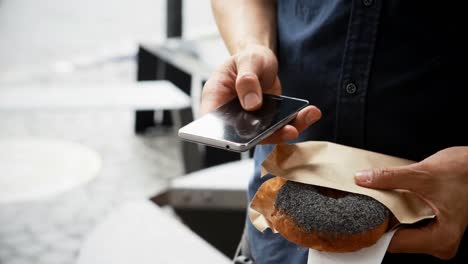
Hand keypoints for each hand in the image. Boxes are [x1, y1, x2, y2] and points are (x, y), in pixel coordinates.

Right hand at [201, 44, 320, 143]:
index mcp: (215, 99)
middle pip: (242, 135)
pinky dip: (296, 122)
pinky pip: (279, 128)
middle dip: (267, 136)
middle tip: (288, 130)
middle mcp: (230, 116)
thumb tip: (251, 104)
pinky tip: (311, 112)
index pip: (212, 124)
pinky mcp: (267, 123)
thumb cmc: (248, 58)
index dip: (221, 137)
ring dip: (287, 130)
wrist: (261, 60)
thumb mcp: (248, 60)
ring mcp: (249, 122)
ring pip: (265, 135)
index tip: (240, 140)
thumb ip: (247, 80)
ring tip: (307, 116)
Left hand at [354, 147, 467, 259]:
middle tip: (366, 203)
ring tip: (379, 199)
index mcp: (442, 238)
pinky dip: (398, 214)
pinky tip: (392, 201)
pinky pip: (408, 225)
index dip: (376, 229)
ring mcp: (438, 236)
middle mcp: (440, 243)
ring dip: (389, 217)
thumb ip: (389, 178)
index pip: (396, 243)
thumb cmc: (464, 171)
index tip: (359, 216)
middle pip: (397, 239)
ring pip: (402, 232)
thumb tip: (363, 179)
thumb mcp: (422, 173)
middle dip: (381, 221)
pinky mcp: (434, 227)